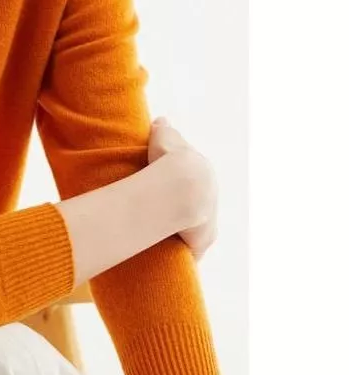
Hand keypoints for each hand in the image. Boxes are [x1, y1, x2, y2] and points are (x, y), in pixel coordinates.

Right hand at [148, 117, 218, 262]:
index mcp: (203, 172)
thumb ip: (163, 129)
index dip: (176, 181)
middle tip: (161, 209)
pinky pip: (190, 247)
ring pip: (196, 226)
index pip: (192, 178)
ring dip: (183, 230)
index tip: (163, 184)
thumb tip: (161, 121)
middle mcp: (212, 196)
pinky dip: (181, 250)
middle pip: (197, 203)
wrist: (181, 186)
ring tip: (162, 233)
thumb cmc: (170, 159)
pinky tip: (168, 253)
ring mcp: (209, 219)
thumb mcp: (163, 136)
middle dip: (183, 206)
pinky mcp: (201, 240)